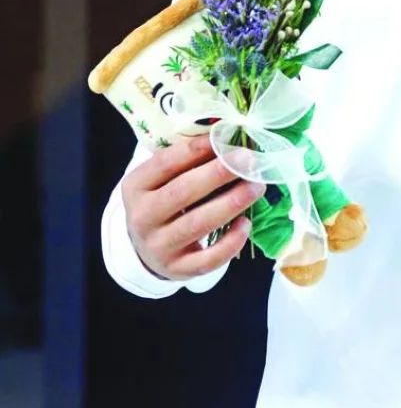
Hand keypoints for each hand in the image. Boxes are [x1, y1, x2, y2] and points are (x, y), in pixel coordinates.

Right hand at [121, 135, 265, 280]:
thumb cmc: (163, 200)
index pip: (165, 164)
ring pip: (197, 224)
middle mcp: (142, 218)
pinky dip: (230, 243)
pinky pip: (207, 259)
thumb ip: (187, 159)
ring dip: (232, 203)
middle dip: (219, 174)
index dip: (195, 149)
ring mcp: (158, 246)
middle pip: (182, 192)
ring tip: (257, 187)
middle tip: (248, 160)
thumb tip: (227, 137)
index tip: (224, 138)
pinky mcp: (177, 269)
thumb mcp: (162, 178)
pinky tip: (246, 224)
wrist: (147, 247)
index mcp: (135, 187)